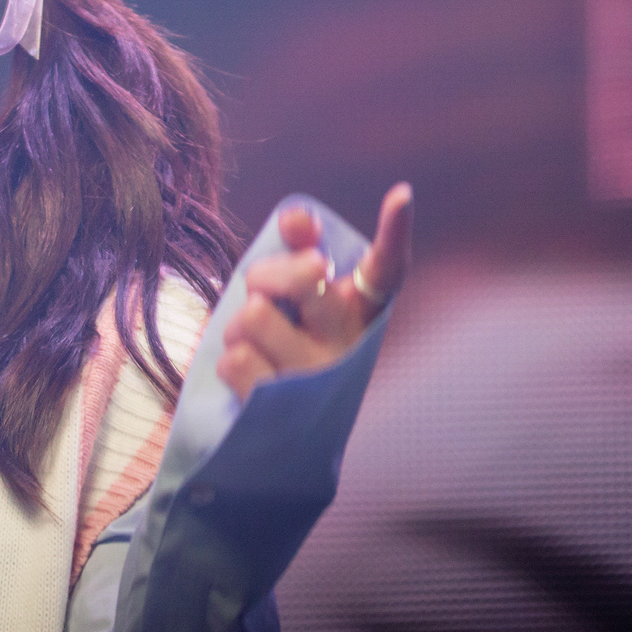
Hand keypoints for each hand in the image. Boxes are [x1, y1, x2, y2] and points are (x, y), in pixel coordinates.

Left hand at [217, 183, 413, 400]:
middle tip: (264, 296)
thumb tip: (296, 216)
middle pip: (302, 277)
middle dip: (265, 275)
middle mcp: (348, 344)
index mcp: (360, 310)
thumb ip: (296, 251)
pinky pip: (235, 359)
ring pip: (255, 317)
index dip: (394, 231)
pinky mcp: (284, 410)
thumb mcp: (295, 300)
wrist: (284, 436)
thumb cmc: (288, 345)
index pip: (387, 267)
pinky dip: (231, 362)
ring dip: (239, 326)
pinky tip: (253, 378)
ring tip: (257, 346)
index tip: (400, 195)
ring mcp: (318, 379)